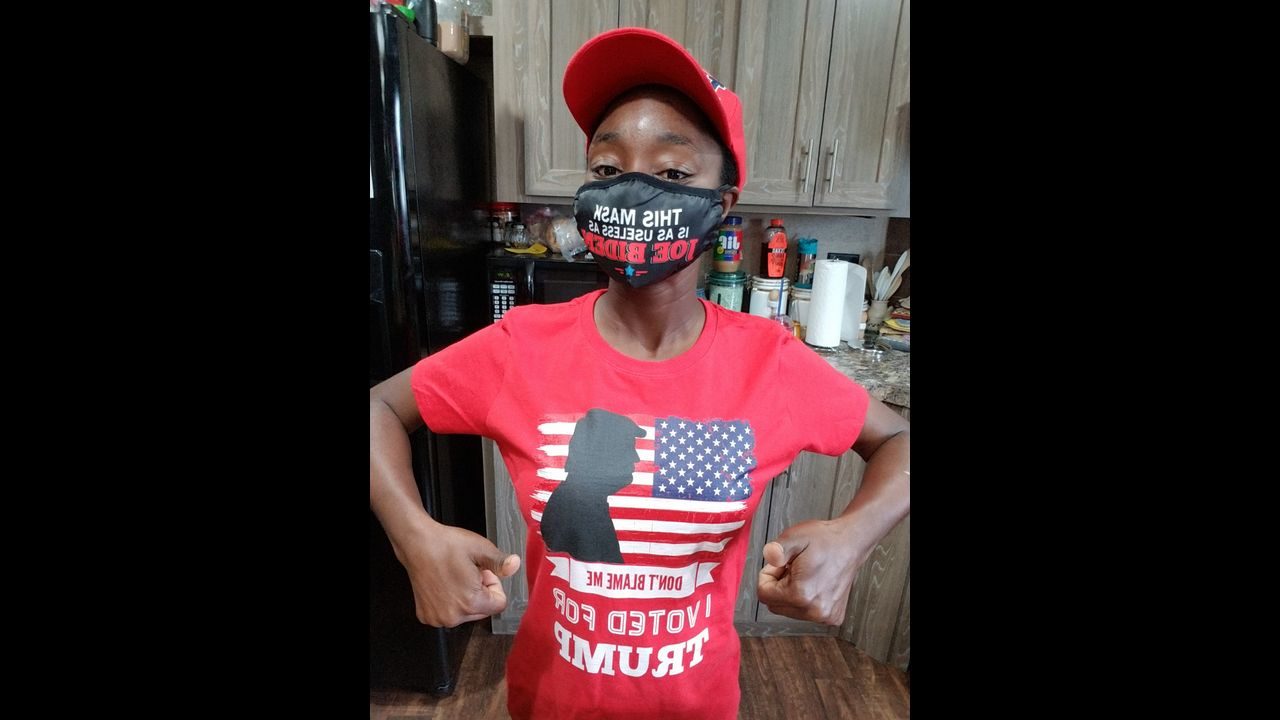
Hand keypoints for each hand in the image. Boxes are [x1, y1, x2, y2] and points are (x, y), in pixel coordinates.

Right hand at [392, 522, 521, 627]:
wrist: (416, 543)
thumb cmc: (445, 544)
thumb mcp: (480, 548)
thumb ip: (500, 562)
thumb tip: (515, 566)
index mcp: (470, 602)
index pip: (499, 603)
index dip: (494, 585)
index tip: (482, 572)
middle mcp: (453, 616)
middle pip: (483, 610)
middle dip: (480, 591)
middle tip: (467, 572)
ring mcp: (437, 618)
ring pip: (466, 613)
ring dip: (465, 597)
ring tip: (454, 577)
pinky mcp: (426, 616)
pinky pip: (449, 613)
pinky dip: (449, 601)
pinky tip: (443, 584)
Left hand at [756, 519, 867, 625]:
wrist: (851, 544)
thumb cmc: (825, 540)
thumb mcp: (795, 538)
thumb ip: (776, 549)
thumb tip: (768, 556)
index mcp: (801, 594)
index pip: (763, 595)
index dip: (768, 576)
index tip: (782, 565)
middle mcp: (814, 611)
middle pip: (775, 605)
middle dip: (778, 586)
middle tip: (793, 568)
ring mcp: (825, 616)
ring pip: (789, 610)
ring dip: (790, 594)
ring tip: (805, 575)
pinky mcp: (832, 617)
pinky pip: (805, 613)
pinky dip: (804, 600)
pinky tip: (815, 584)